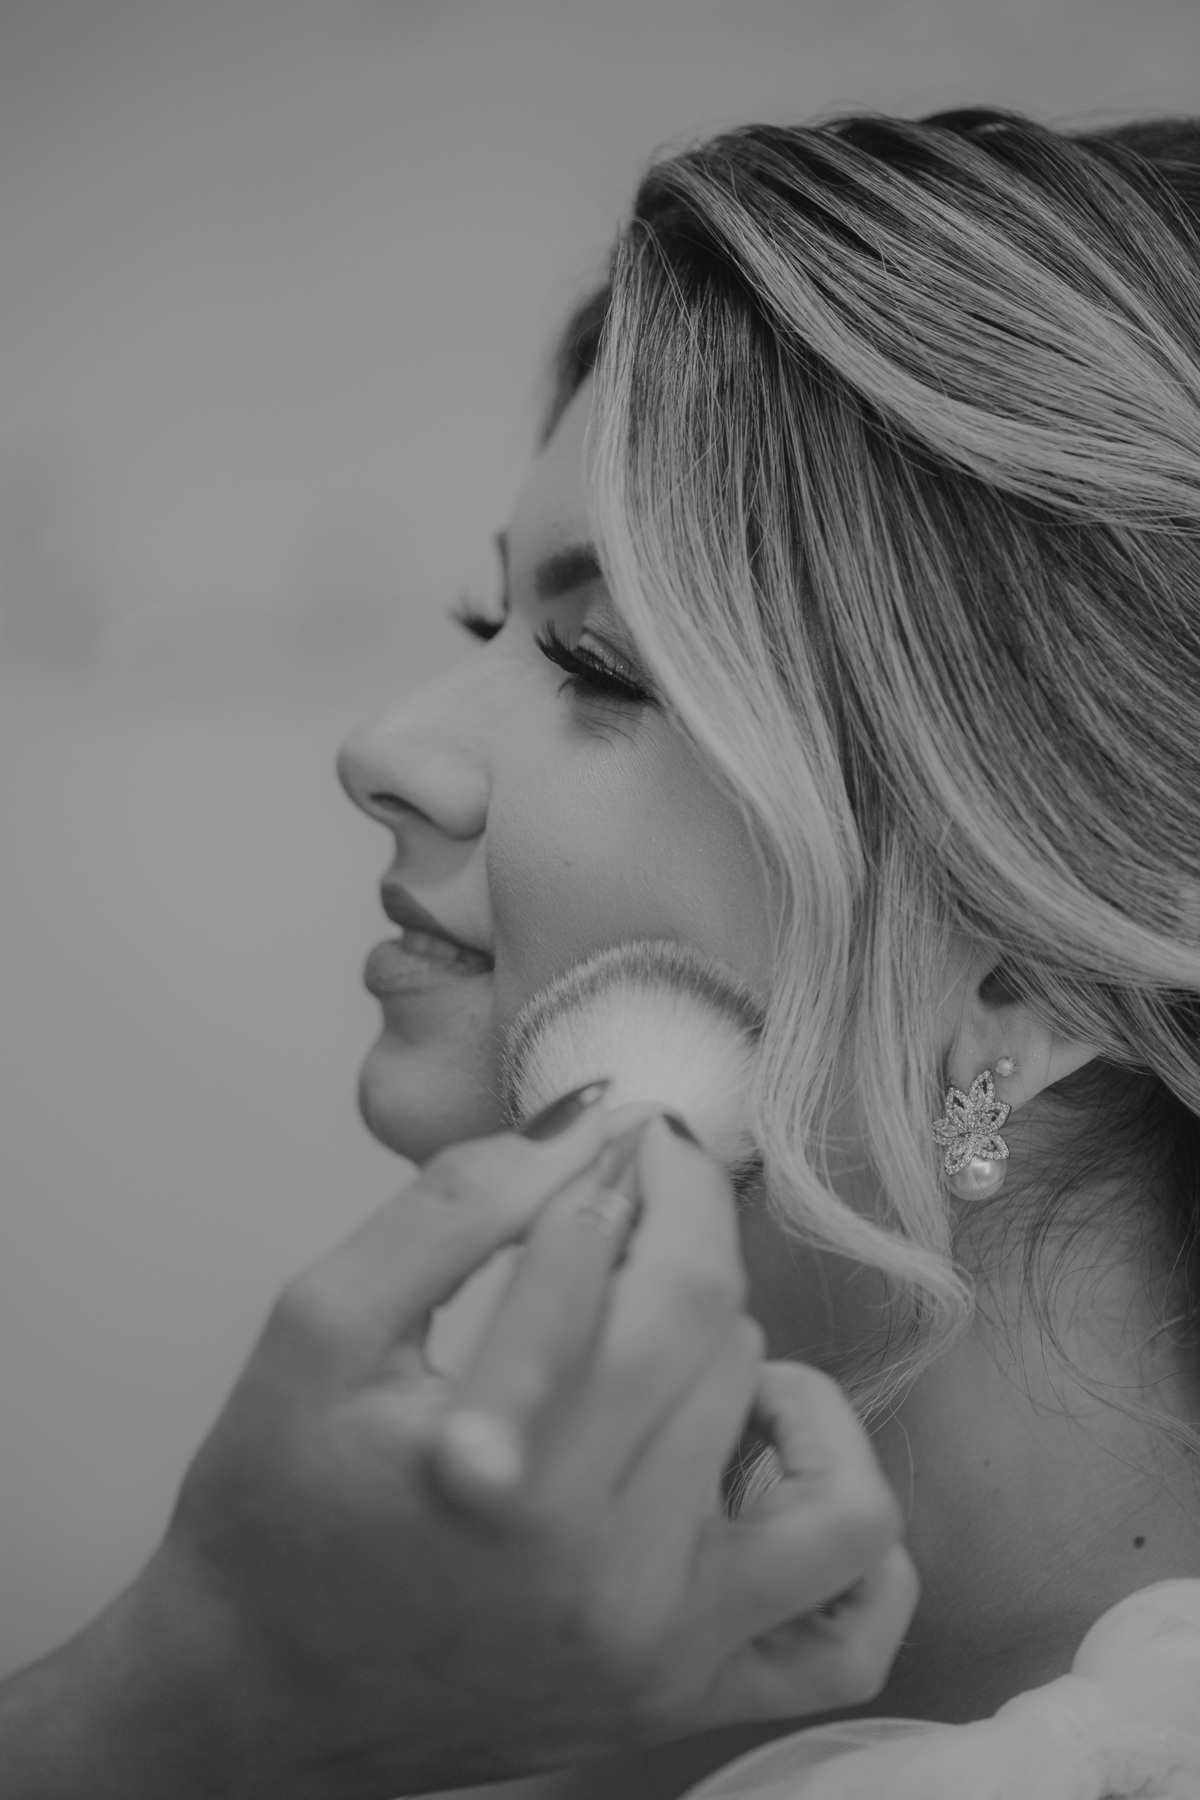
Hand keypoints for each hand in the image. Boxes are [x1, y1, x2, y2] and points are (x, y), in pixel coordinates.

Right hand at [0, 1100, 916, 1799]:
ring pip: (810, 1455)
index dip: (648, 1168)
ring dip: (749, 1359)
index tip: (625, 1131)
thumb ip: (455, 1207)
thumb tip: (595, 1122)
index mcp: (510, 1476)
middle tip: (625, 1211)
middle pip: (725, 1340)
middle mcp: (609, 1573)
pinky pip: (855, 1620)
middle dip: (685, 1238)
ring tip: (667, 1339)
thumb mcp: (321, 1323)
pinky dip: (833, 1517)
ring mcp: (667, 1649)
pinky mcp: (691, 1698)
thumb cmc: (274, 1504)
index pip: (652, 1270)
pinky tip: (753, 1457)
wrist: (255, 1695)